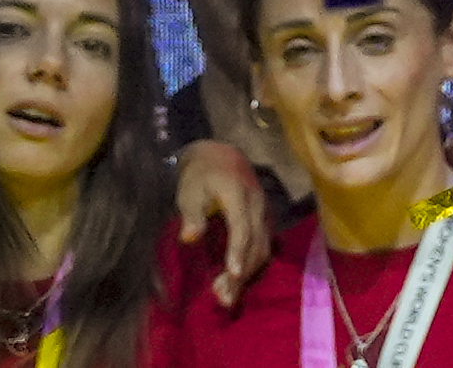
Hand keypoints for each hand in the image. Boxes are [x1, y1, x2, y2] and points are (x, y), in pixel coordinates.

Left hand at [173, 140, 270, 306]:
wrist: (218, 154)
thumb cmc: (199, 175)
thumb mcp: (188, 191)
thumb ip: (191, 214)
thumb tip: (189, 239)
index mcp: (237, 194)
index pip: (242, 227)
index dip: (237, 252)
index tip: (231, 275)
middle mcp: (256, 204)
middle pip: (255, 242)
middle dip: (242, 272)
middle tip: (224, 298)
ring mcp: (263, 211)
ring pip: (263, 246)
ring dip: (248, 272)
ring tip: (228, 295)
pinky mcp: (263, 218)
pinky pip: (264, 243)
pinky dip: (252, 263)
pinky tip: (237, 278)